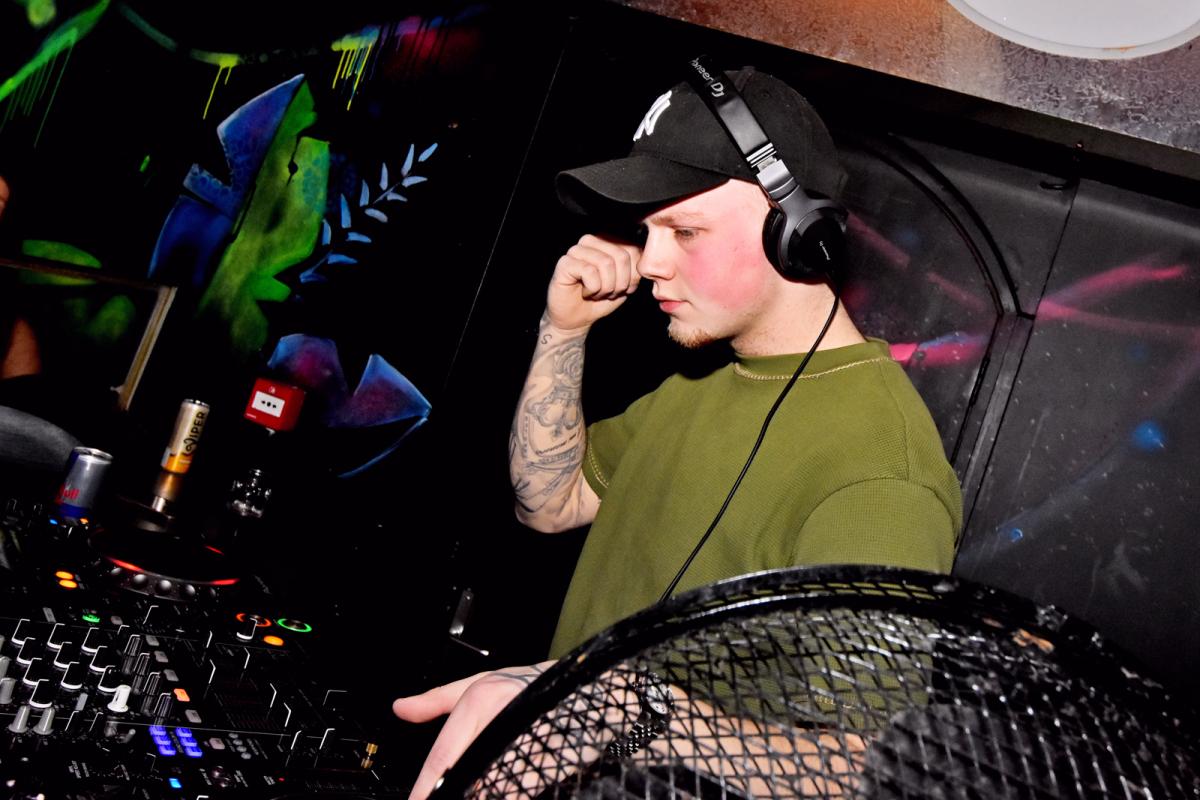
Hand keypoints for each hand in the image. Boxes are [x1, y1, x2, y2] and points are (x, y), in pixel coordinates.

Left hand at [393, 661, 553, 799]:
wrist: (582, 684)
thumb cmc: (527, 685)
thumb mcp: (478, 683)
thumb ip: (437, 699)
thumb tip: (400, 708)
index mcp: (481, 702)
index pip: (443, 757)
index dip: (425, 788)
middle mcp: (504, 721)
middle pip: (467, 776)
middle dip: (453, 791)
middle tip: (439, 796)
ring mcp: (530, 743)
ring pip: (496, 785)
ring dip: (481, 790)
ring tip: (476, 789)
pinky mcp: (554, 762)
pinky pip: (524, 788)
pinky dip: (510, 791)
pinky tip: (503, 791)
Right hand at [546, 234, 641, 333]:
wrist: (577, 319)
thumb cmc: (601, 299)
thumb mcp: (626, 283)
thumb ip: (636, 268)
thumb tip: (647, 258)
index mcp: (607, 241)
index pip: (633, 250)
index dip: (633, 276)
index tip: (624, 288)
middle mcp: (591, 241)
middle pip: (621, 256)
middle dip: (620, 283)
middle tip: (609, 293)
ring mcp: (576, 250)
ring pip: (606, 263)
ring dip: (606, 287)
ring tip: (596, 293)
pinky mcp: (565, 262)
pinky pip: (589, 272)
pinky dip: (592, 289)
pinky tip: (585, 292)